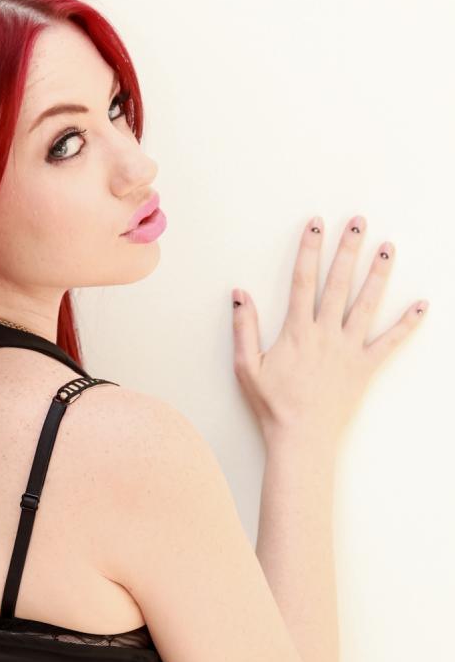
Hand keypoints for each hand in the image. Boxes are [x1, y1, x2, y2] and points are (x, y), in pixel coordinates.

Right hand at [231, 214, 428, 448]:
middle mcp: (326, 334)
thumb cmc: (272, 406)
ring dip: (378, 274)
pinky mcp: (365, 368)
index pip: (302, 281)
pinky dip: (407, 324)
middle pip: (339, 283)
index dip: (309, 250)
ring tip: (388, 248)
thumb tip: (239, 294)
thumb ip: (243, 328)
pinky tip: (422, 305)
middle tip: (358, 222)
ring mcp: (349, 350)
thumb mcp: (246, 367)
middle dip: (348, 249)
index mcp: (297, 332)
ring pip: (367, 304)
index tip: (315, 225)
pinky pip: (390, 343)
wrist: (300, 439)